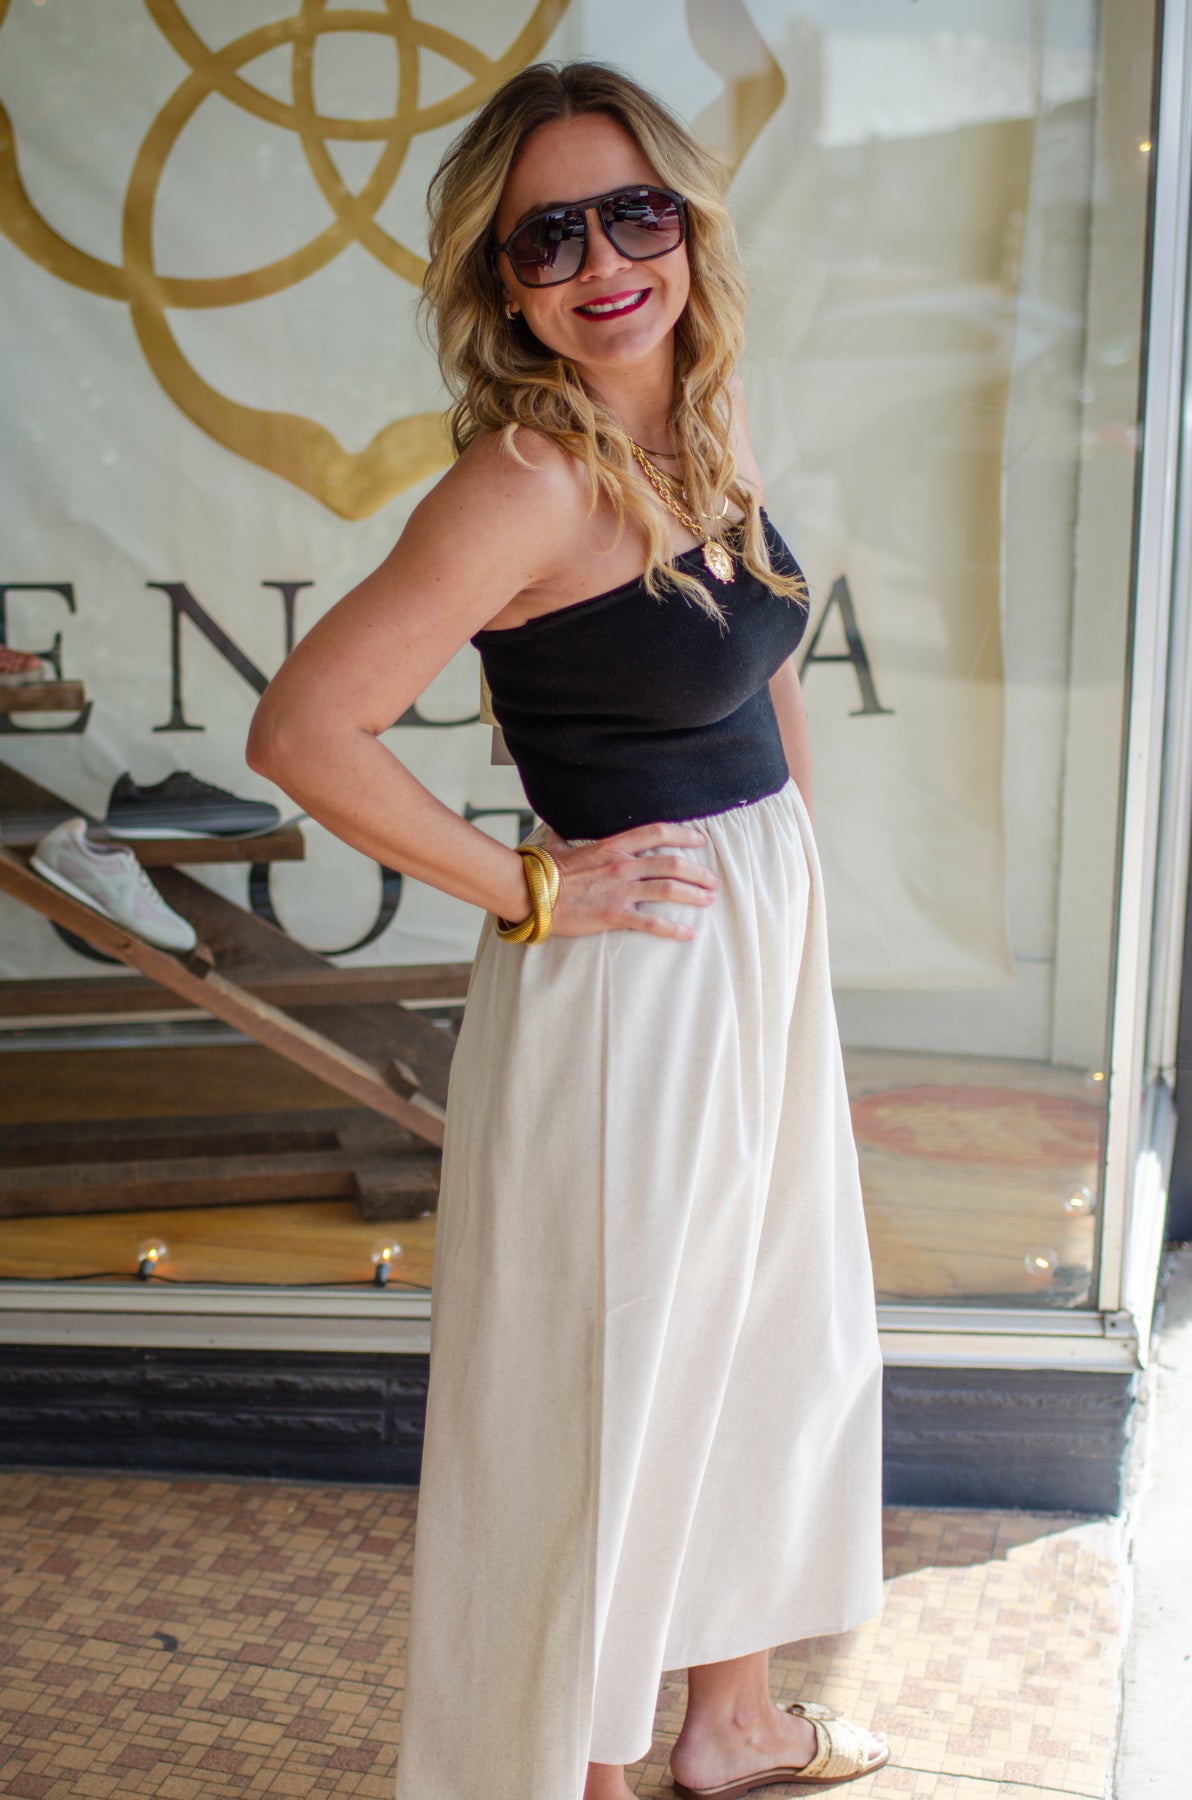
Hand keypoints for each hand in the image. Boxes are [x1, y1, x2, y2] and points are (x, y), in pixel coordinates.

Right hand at [539, 821, 718, 941]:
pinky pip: (652, 923)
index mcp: (612, 846)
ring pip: (668, 890)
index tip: (699, 839)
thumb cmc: (543, 871)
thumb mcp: (556, 846)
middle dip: (697, 871)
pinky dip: (673, 929)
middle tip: (712, 880)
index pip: (656, 832)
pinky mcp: (615, 915)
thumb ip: (564, 835)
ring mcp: (620, 891)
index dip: (682, 834)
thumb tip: (555, 826)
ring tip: (708, 900)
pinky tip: (689, 934)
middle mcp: (622, 866)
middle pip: (671, 863)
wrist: (531, 893)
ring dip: (693, 895)